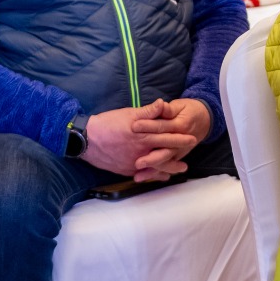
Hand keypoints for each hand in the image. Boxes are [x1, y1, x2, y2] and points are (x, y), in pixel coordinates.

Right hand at [81, 101, 202, 179]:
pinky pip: (143, 174)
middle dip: (178, 154)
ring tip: (180, 169)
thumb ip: (148, 112)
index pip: (166, 137)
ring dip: (169, 168)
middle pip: (164, 154)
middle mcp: (140, 152)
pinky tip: (161, 176)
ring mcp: (133, 163)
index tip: (192, 138)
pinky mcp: (126, 170)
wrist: (86, 139)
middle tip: (190, 156)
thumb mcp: (129, 114)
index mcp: (143, 136)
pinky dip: (154, 175)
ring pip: (156, 167)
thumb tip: (163, 104)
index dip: (180, 138)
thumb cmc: (107, 124)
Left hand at [126, 97, 212, 182]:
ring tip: (138, 176)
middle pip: (165, 151)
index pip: (162, 126)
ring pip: (165, 163)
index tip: (134, 126)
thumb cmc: (187, 111)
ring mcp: (178, 152)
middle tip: (137, 163)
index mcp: (180, 126)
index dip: (148, 125)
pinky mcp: (175, 157)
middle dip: (151, 158)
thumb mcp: (179, 106)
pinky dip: (156, 174)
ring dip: (152, 170)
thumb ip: (167, 109)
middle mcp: (180, 142)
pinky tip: (143, 178)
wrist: (203, 120)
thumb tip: (160, 104)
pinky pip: (166, 168)